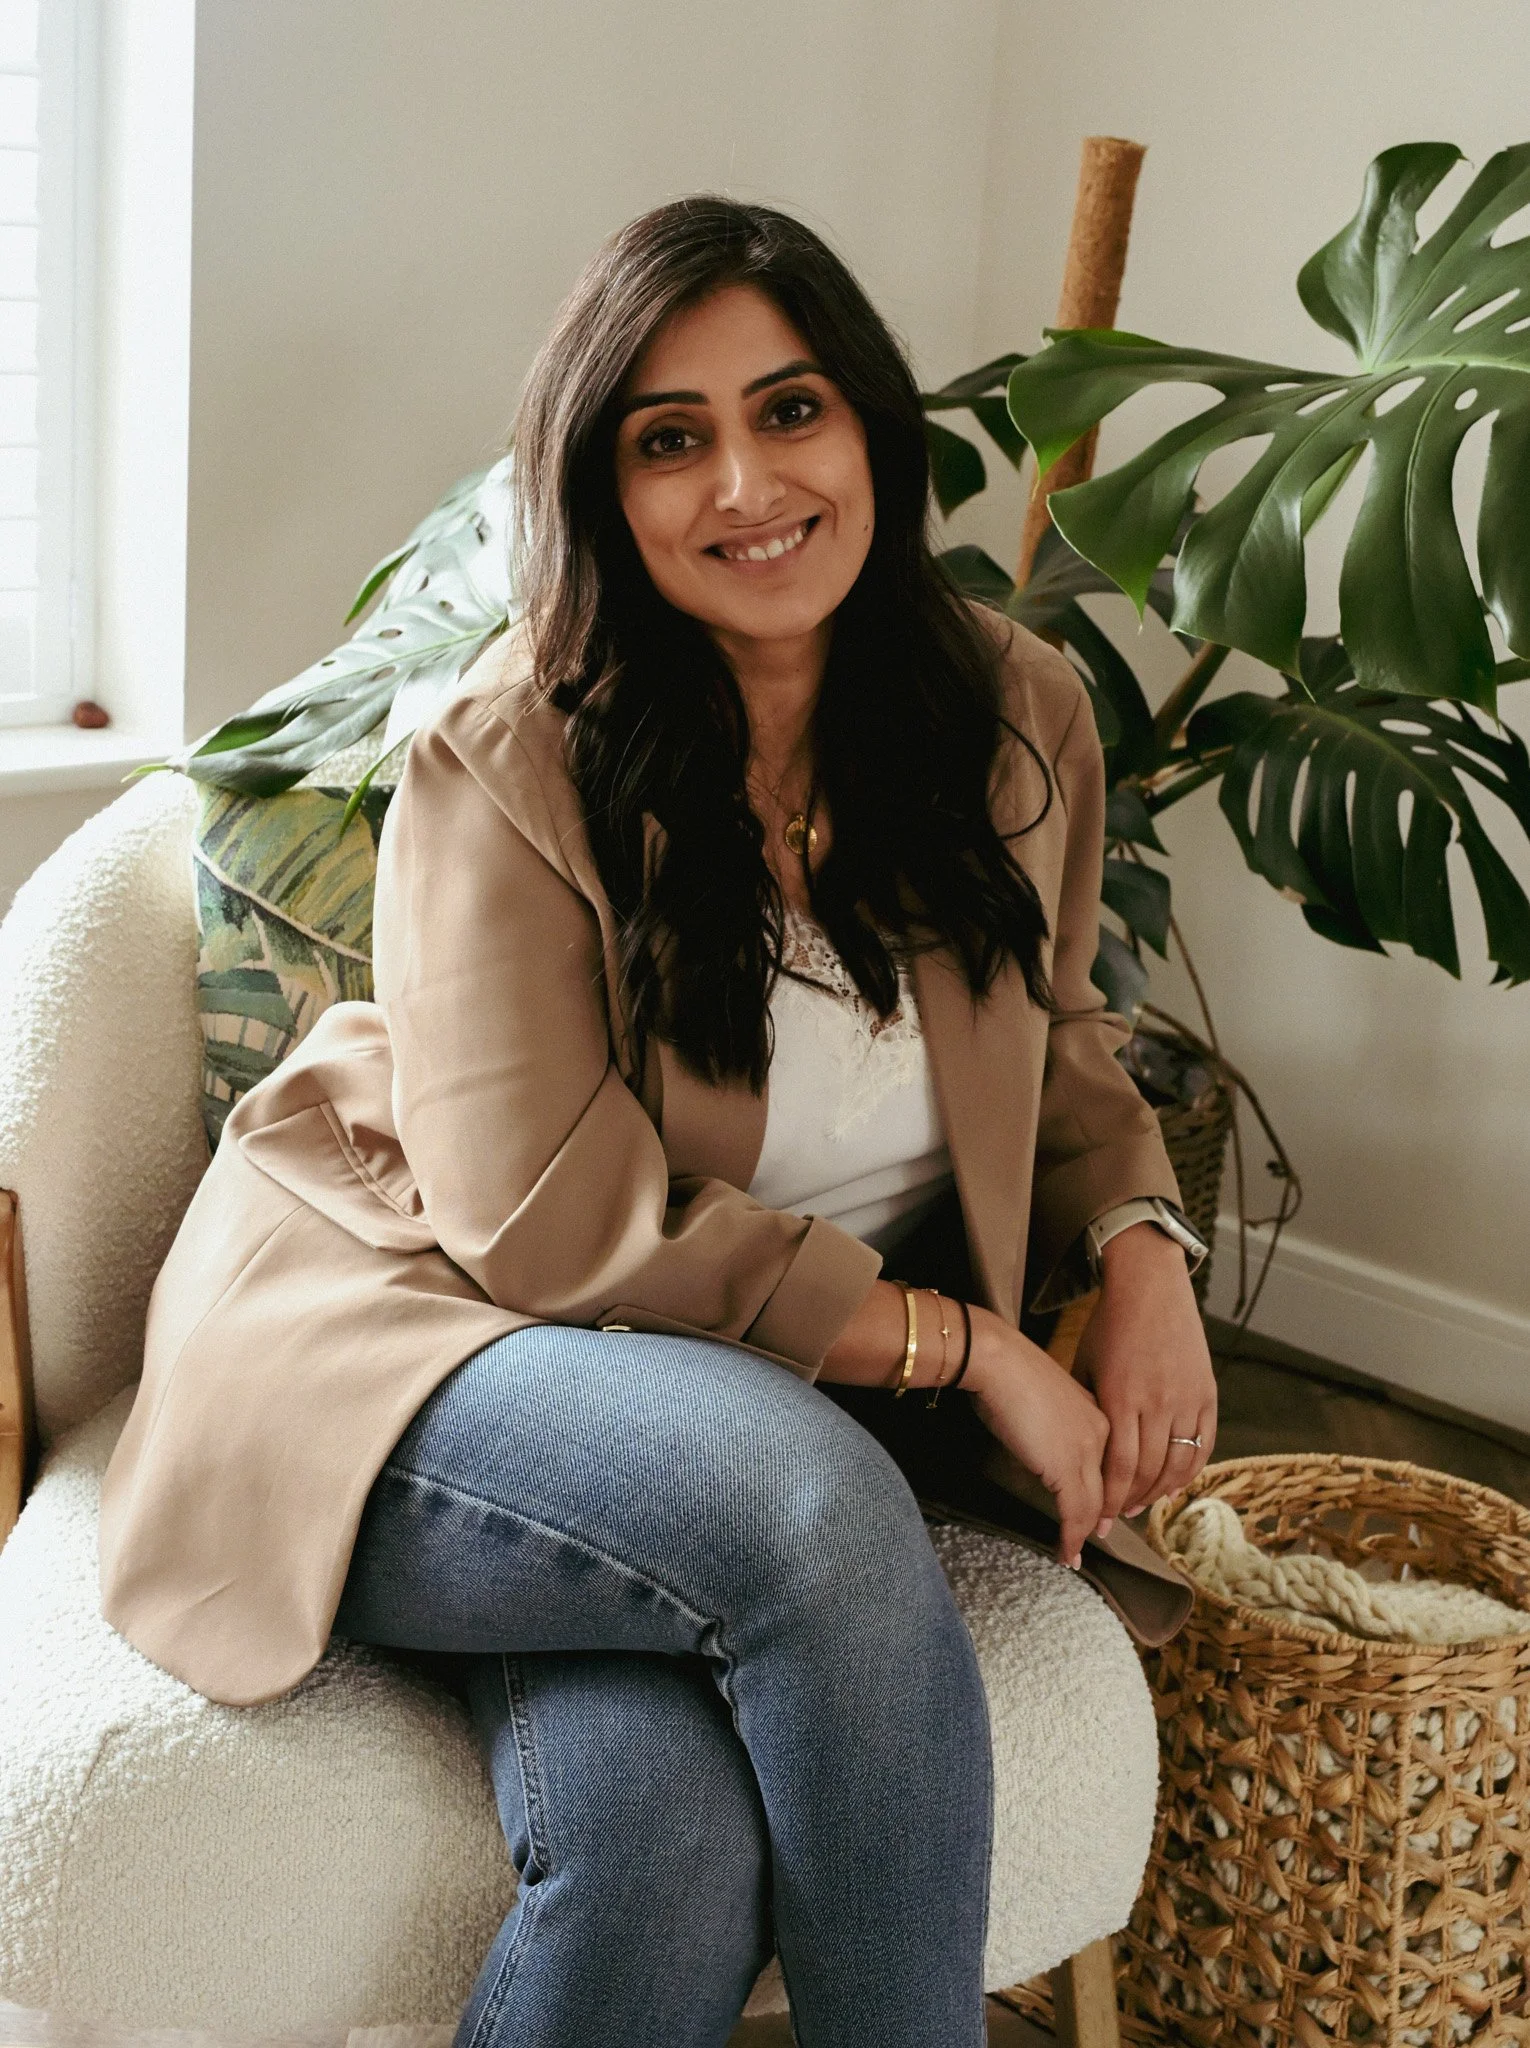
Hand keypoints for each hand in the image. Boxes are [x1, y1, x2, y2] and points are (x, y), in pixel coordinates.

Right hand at [964, 1309, 1111, 1570]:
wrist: (998, 1362)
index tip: (1101, 1513)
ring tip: (1073, 1553)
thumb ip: (1055, 1429)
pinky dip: (1070, 1537)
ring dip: (1083, 1534)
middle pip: (1108, 1489)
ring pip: (1094, 1506)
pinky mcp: (1066, 1468)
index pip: (1112, 1465)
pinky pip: (1075, 1514)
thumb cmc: (1010, 1374)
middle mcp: (1103, 1434)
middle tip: (1094, 1539)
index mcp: (1101, 1414)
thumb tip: (1044, 1454)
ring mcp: (1087, 1452)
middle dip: (1101, 1518)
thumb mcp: (1044, 1403)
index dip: (1107, 1494)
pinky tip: (1065, 1552)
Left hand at [1070, 1222, 1216, 1531]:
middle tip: (1119, 1517)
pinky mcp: (1207, 1393)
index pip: (1119, 1466)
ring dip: (1161, 1491)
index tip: (1100, 1518)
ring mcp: (1187, 1398)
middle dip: (1132, 1501)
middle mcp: (1158, 1402)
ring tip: (1143, 1504)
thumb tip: (1085, 1452)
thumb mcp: (1087, 1366)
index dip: (1110, 1498)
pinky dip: (1190, 1470)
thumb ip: (1090, 1409)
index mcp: (1122, 1397)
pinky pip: (1203, 1444)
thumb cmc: (1109, 1324)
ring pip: (1179, 1464)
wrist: (1150, 1286)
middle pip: (1149, 1471)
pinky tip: (1174, 1483)